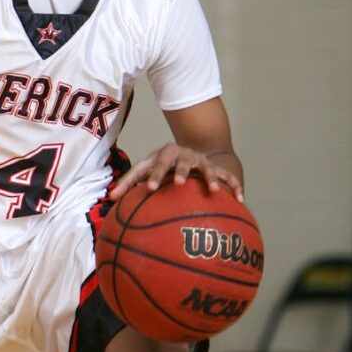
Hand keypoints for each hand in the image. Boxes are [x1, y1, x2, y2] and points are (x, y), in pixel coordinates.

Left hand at [110, 143, 243, 201]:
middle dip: (180, 171)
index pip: (156, 164)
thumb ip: (129, 183)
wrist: (188, 150)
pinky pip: (227, 177)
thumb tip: (109, 199)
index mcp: (164, 155)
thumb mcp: (146, 170)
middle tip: (177, 183)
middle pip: (181, 162)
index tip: (149, 189)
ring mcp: (201, 161)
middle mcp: (183, 155)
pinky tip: (241, 200)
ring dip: (210, 178)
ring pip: (206, 168)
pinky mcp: (215, 168)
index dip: (153, 175)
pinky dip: (234, 187)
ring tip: (213, 191)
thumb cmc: (161, 166)